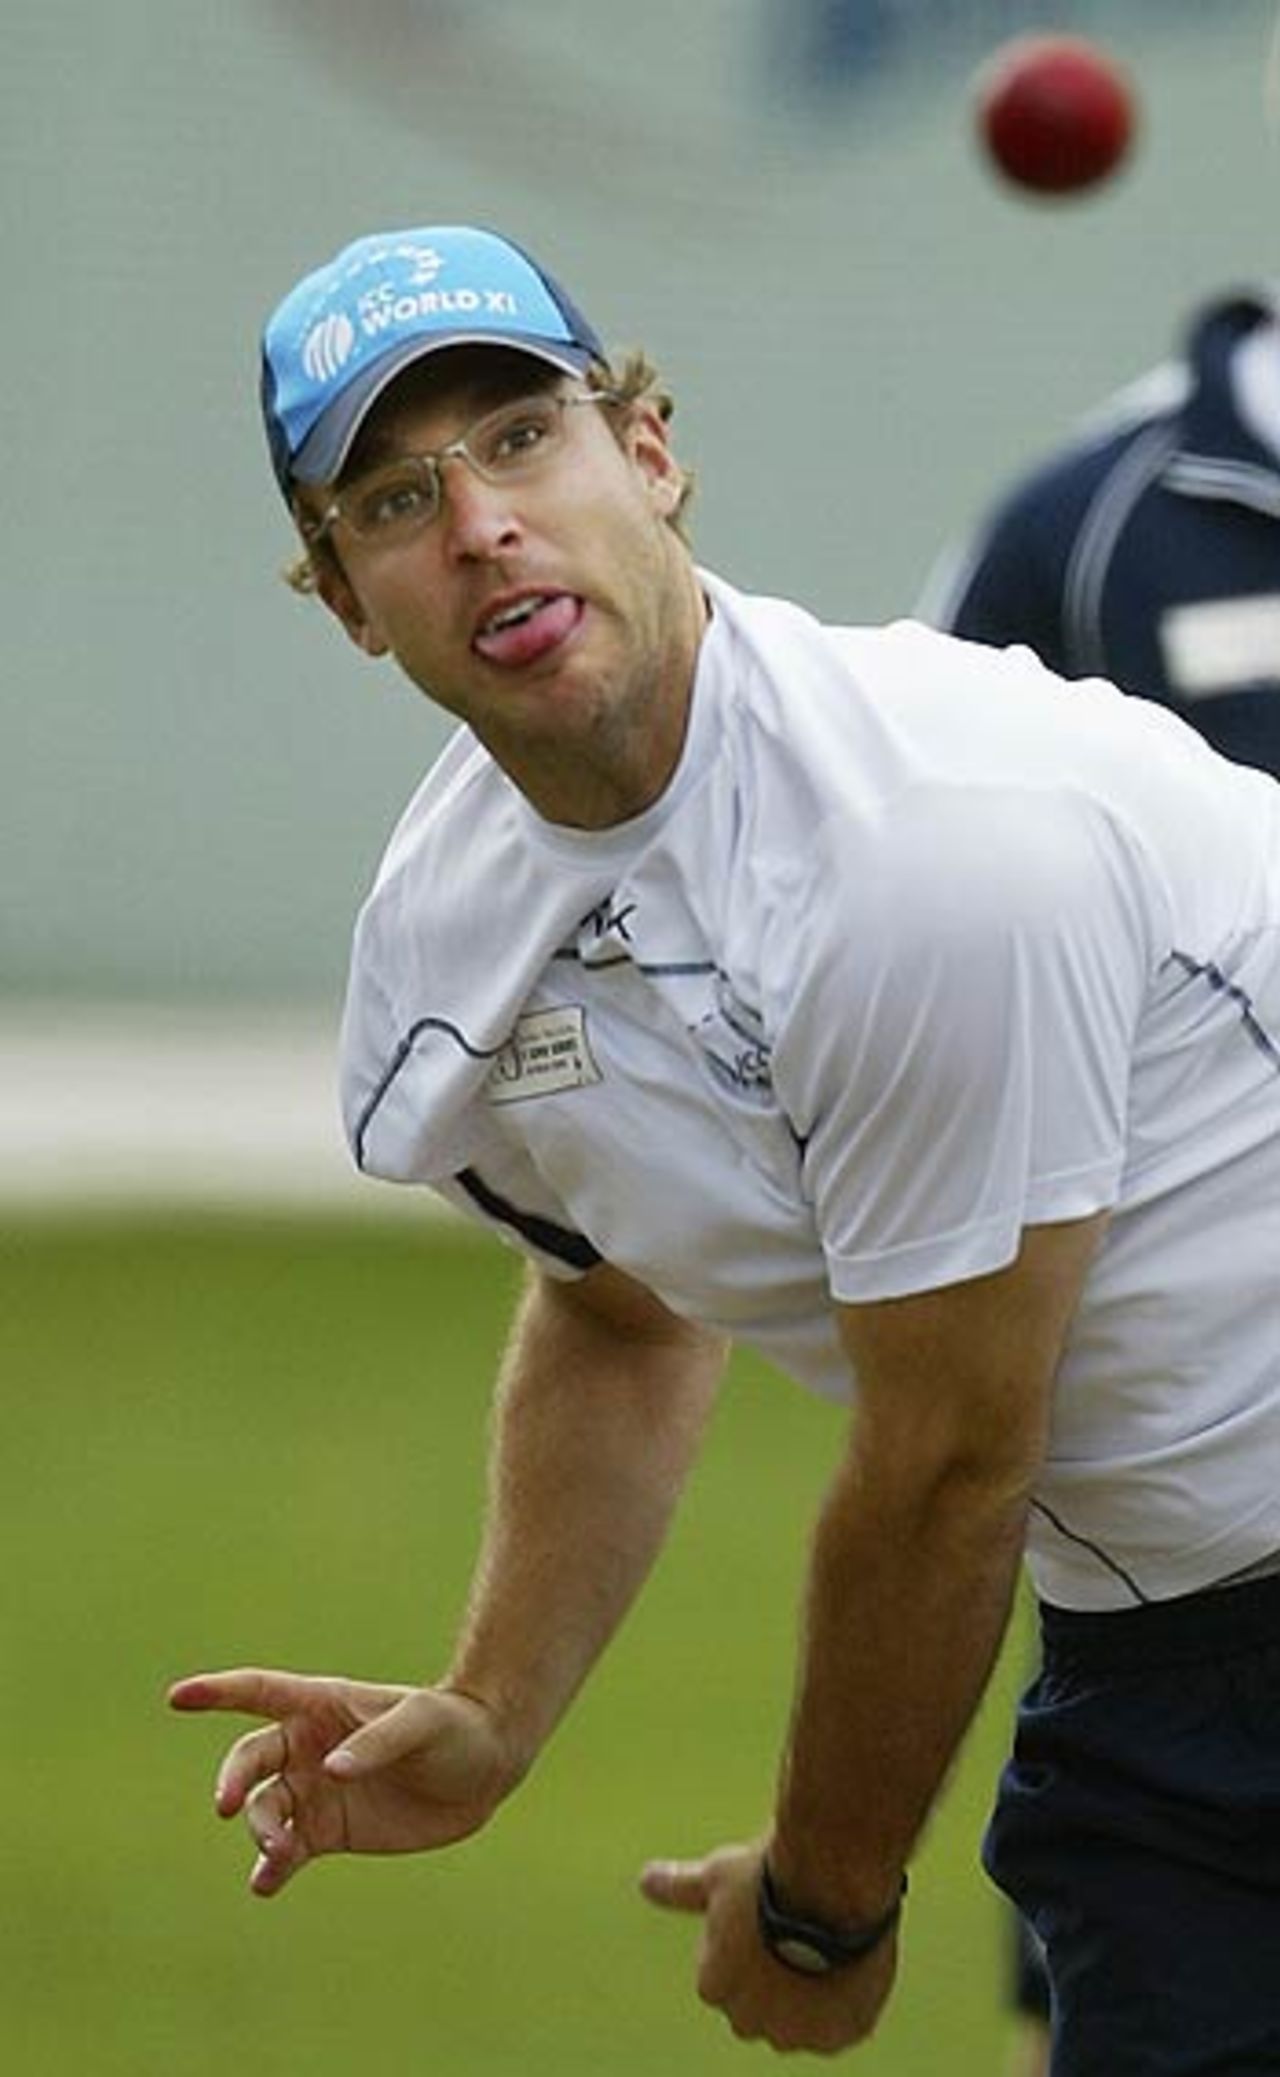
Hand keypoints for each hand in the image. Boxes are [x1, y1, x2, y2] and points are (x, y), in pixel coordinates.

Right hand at [168, 1667, 522, 1896]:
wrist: (484, 1769)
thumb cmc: (452, 1727)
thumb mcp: (420, 1723)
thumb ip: (377, 1742)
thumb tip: (329, 1770)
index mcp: (322, 1705)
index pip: (259, 1693)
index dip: (217, 1692)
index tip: (177, 1697)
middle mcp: (307, 1747)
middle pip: (250, 1760)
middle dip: (234, 1780)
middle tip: (229, 1808)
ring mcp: (313, 1791)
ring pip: (265, 1811)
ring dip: (261, 1832)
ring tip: (278, 1854)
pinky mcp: (327, 1832)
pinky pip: (285, 1853)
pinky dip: (270, 1870)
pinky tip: (264, 1884)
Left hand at [640, 1841, 898, 2055]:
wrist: (831, 1883)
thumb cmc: (769, 1877)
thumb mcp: (718, 1876)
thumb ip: (680, 1888)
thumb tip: (645, 1879)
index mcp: (714, 1987)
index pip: (725, 1974)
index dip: (745, 1941)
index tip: (763, 1914)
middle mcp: (750, 2021)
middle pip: (761, 2003)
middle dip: (773, 1975)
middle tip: (795, 1926)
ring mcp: (797, 2032)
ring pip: (800, 2019)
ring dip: (807, 1993)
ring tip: (823, 1941)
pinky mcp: (839, 2034)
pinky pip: (837, 2025)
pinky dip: (842, 2003)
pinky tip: (845, 1962)